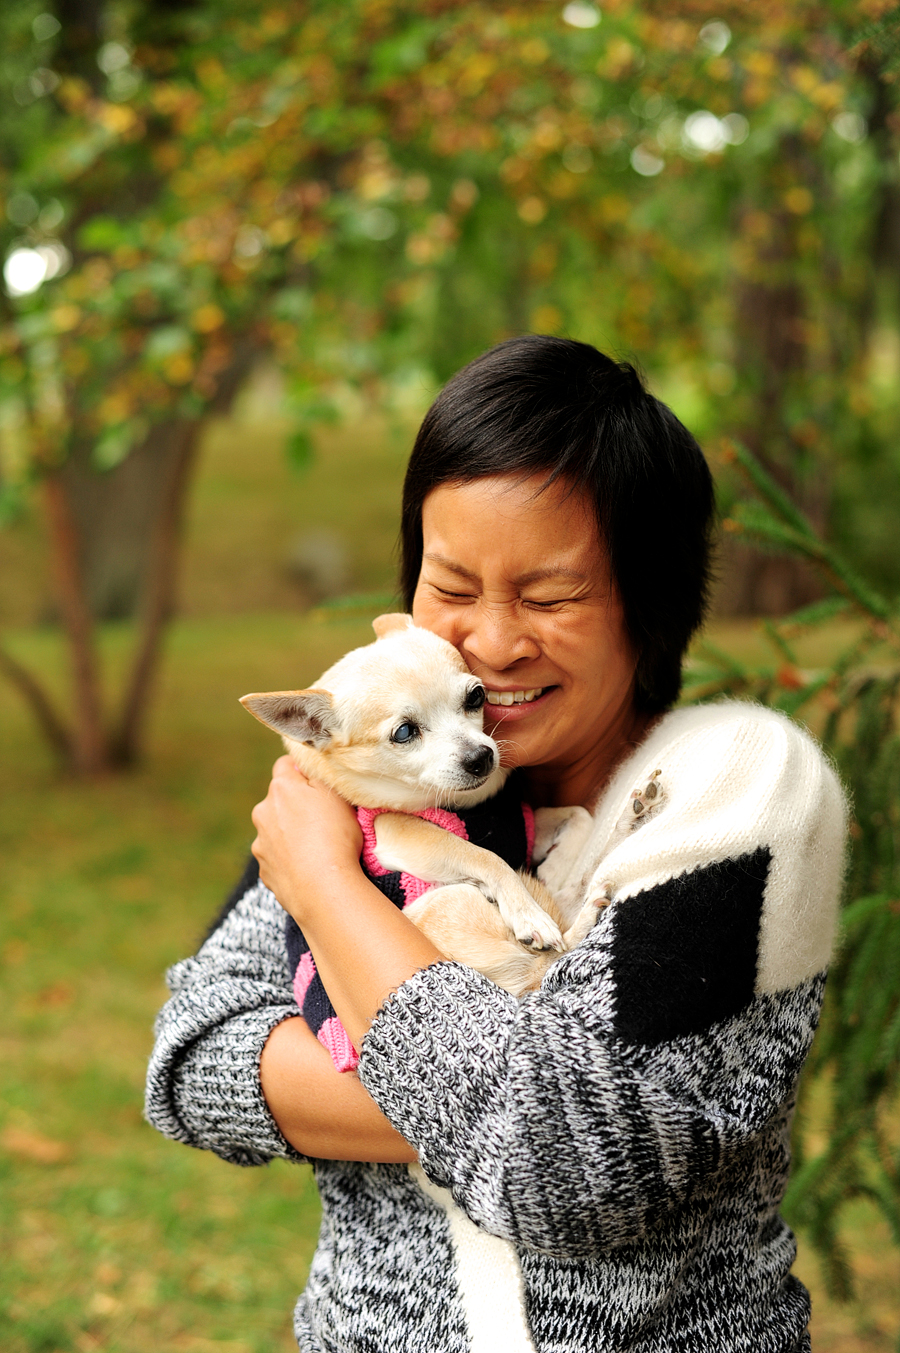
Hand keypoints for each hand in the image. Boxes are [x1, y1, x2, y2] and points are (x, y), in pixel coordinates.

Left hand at [250, 756, 362, 923]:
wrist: (322, 889)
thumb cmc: (335, 837)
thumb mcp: (337, 794)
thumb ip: (320, 774)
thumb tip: (309, 767)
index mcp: (281, 789)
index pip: (286, 765)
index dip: (303, 770)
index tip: (319, 784)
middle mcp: (263, 812)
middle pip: (279, 799)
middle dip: (296, 804)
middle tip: (323, 819)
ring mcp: (261, 843)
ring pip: (275, 829)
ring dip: (290, 833)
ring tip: (317, 847)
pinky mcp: (264, 870)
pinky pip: (277, 857)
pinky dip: (289, 858)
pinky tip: (308, 866)